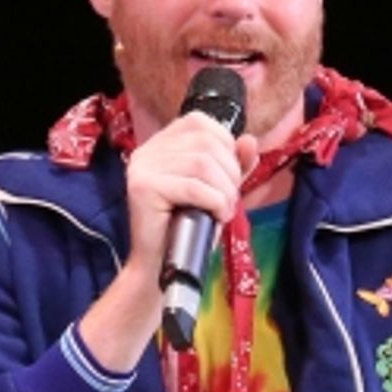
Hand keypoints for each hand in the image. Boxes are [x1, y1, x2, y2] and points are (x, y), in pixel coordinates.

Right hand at [78, 110, 258, 372]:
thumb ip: (234, 165)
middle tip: (228, 201)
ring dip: (225, 190)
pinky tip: (217, 217)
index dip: (225, 145)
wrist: (160, 269)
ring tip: (223, 211)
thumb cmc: (187, 229)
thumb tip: (250, 141)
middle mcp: (148, 150)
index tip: (229, 177)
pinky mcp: (143, 188)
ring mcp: (142, 167)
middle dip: (230, 172)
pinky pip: (193, 186)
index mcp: (160, 143)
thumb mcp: (217, 191)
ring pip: (202, 164)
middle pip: (205, 142)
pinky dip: (215, 201)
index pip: (200, 122)